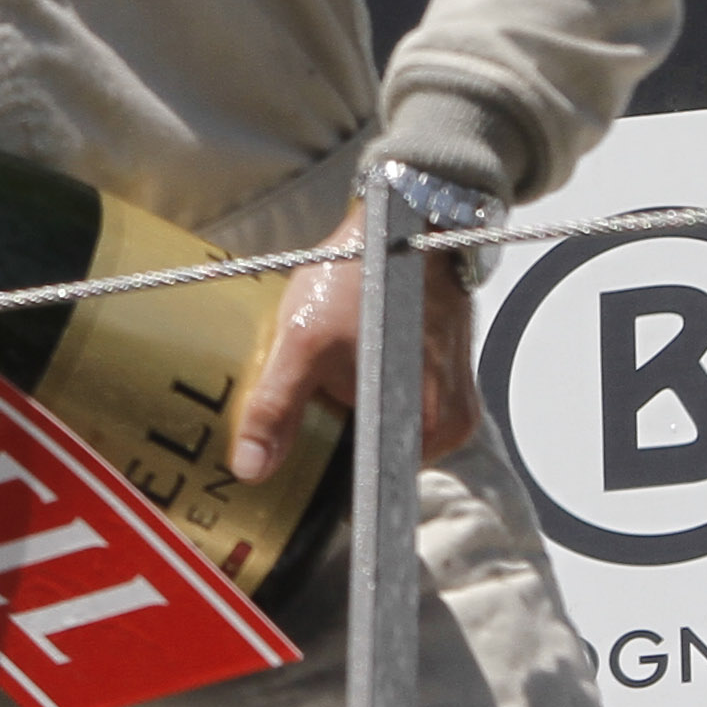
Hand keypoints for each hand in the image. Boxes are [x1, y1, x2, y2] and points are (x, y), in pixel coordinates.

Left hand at [232, 204, 481, 484]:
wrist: (408, 220)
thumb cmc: (363, 276)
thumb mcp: (302, 343)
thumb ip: (275, 409)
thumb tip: (253, 467)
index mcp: (421, 430)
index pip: (365, 486)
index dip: (325, 477)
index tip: (298, 458)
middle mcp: (449, 427)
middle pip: (376, 457)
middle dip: (338, 438)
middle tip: (312, 399)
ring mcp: (453, 401)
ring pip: (387, 429)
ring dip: (354, 412)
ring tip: (335, 371)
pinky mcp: (449, 378)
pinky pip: (402, 404)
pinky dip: (373, 391)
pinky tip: (355, 360)